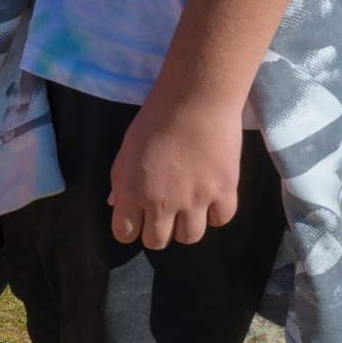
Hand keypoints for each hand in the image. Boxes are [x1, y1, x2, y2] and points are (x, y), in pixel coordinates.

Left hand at [108, 94, 244, 248]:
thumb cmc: (155, 120)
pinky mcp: (225, 190)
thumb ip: (120, 181)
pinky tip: (212, 199)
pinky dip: (216, 213)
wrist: (196, 99)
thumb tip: (116, 205)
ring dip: (186, 227)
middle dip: (157, 232)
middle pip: (157, 242)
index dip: (130, 230)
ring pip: (190, 237)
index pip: (125, 234)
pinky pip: (221, 219)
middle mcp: (162, 203)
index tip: (137, 220)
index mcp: (133, 192)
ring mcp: (196, 199)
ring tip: (188, 209)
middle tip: (164, 215)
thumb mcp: (126, 150)